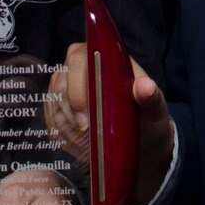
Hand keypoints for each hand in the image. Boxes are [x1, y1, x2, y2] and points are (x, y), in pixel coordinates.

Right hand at [46, 45, 174, 204]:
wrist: (142, 146)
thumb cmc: (149, 122)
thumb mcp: (155, 112)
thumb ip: (152, 98)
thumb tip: (145, 87)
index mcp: (105, 60)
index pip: (81, 59)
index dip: (78, 85)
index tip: (86, 116)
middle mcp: (82, 68)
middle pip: (61, 80)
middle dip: (69, 108)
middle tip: (84, 132)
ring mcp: (68, 87)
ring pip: (53, 99)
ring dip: (63, 123)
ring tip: (81, 142)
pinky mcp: (61, 107)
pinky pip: (49, 115)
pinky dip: (58, 131)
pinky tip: (71, 144)